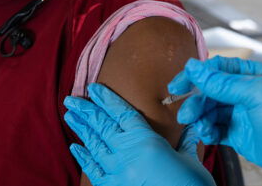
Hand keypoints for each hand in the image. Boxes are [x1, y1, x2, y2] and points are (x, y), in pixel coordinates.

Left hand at [64, 83, 214, 185]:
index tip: (93, 88)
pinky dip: (83, 158)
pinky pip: (93, 170)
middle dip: (85, 111)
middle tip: (70, 99)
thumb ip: (186, 141)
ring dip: (81, 129)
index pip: (121, 113)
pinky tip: (74, 147)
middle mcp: (126, 153)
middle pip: (102, 126)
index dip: (106, 99)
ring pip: (94, 144)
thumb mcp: (190, 161)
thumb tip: (191, 126)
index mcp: (145, 141)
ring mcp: (117, 171)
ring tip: (69, 115)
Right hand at [168, 56, 261, 171]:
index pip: (217, 69)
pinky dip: (207, 132)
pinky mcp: (238, 134)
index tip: (179, 85)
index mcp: (253, 76)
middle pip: (210, 92)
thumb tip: (194, 67)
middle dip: (196, 102)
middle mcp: (245, 93)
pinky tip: (208, 135)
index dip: (195, 76)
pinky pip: (215, 130)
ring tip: (199, 127)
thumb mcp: (255, 94)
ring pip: (210, 112)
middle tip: (185, 112)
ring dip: (200, 119)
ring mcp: (241, 114)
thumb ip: (221, 82)